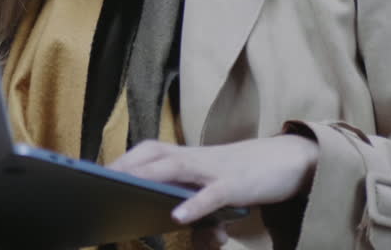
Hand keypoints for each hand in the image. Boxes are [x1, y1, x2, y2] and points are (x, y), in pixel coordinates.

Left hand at [108, 135, 317, 227]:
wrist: (293, 160)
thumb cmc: (251, 178)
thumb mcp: (224, 198)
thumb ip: (210, 220)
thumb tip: (207, 241)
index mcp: (191, 157)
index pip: (151, 150)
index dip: (124, 158)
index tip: (97, 170)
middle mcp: (199, 158)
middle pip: (154, 152)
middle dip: (125, 165)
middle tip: (99, 180)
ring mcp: (216, 169)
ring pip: (176, 167)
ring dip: (148, 177)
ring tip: (123, 191)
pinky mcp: (235, 185)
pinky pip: (211, 194)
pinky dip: (193, 204)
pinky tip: (176, 217)